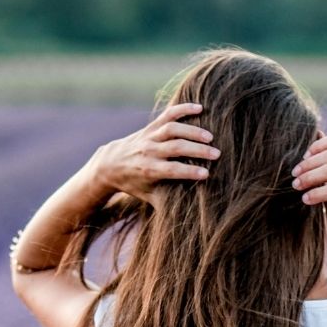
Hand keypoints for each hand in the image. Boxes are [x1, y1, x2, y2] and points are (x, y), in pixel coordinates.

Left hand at [89, 102, 219, 206]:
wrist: (109, 164)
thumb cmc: (133, 184)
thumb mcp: (147, 196)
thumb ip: (164, 203)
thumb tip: (185, 219)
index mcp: (149, 170)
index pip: (172, 170)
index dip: (189, 172)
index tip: (207, 174)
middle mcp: (149, 151)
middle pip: (175, 148)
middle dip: (197, 150)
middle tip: (217, 154)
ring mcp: (149, 137)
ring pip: (172, 129)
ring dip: (192, 131)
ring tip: (210, 137)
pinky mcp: (150, 126)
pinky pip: (167, 114)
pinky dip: (182, 108)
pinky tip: (199, 107)